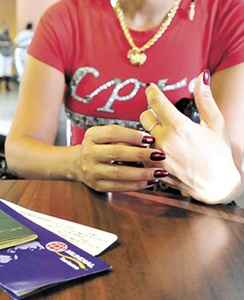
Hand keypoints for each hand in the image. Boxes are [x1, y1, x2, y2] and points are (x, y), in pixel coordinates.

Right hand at [76, 125, 169, 191]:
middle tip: (159, 155)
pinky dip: (135, 185)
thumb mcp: (103, 135)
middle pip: (116, 152)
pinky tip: (149, 182)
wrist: (75, 163)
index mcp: (92, 136)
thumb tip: (149, 141)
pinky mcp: (97, 185)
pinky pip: (118, 186)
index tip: (150, 139)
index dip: (132, 135)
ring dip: (141, 173)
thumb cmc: (97, 147)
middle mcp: (89, 153)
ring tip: (158, 172)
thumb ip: (121, 136)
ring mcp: (92, 171)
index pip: (112, 133)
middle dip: (140, 154)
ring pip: (118, 172)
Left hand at [140, 72, 240, 203]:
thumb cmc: (220, 154)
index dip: (152, 92)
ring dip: (149, 133)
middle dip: (151, 113)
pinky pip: (142, 154)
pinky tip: (160, 151)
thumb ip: (205, 100)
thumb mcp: (216, 124)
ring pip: (141, 136)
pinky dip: (147, 150)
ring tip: (164, 136)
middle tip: (160, 115)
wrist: (218, 185)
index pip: (156, 102)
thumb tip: (200, 77)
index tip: (150, 88)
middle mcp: (164, 141)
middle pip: (144, 117)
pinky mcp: (154, 169)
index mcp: (179, 127)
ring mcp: (157, 157)